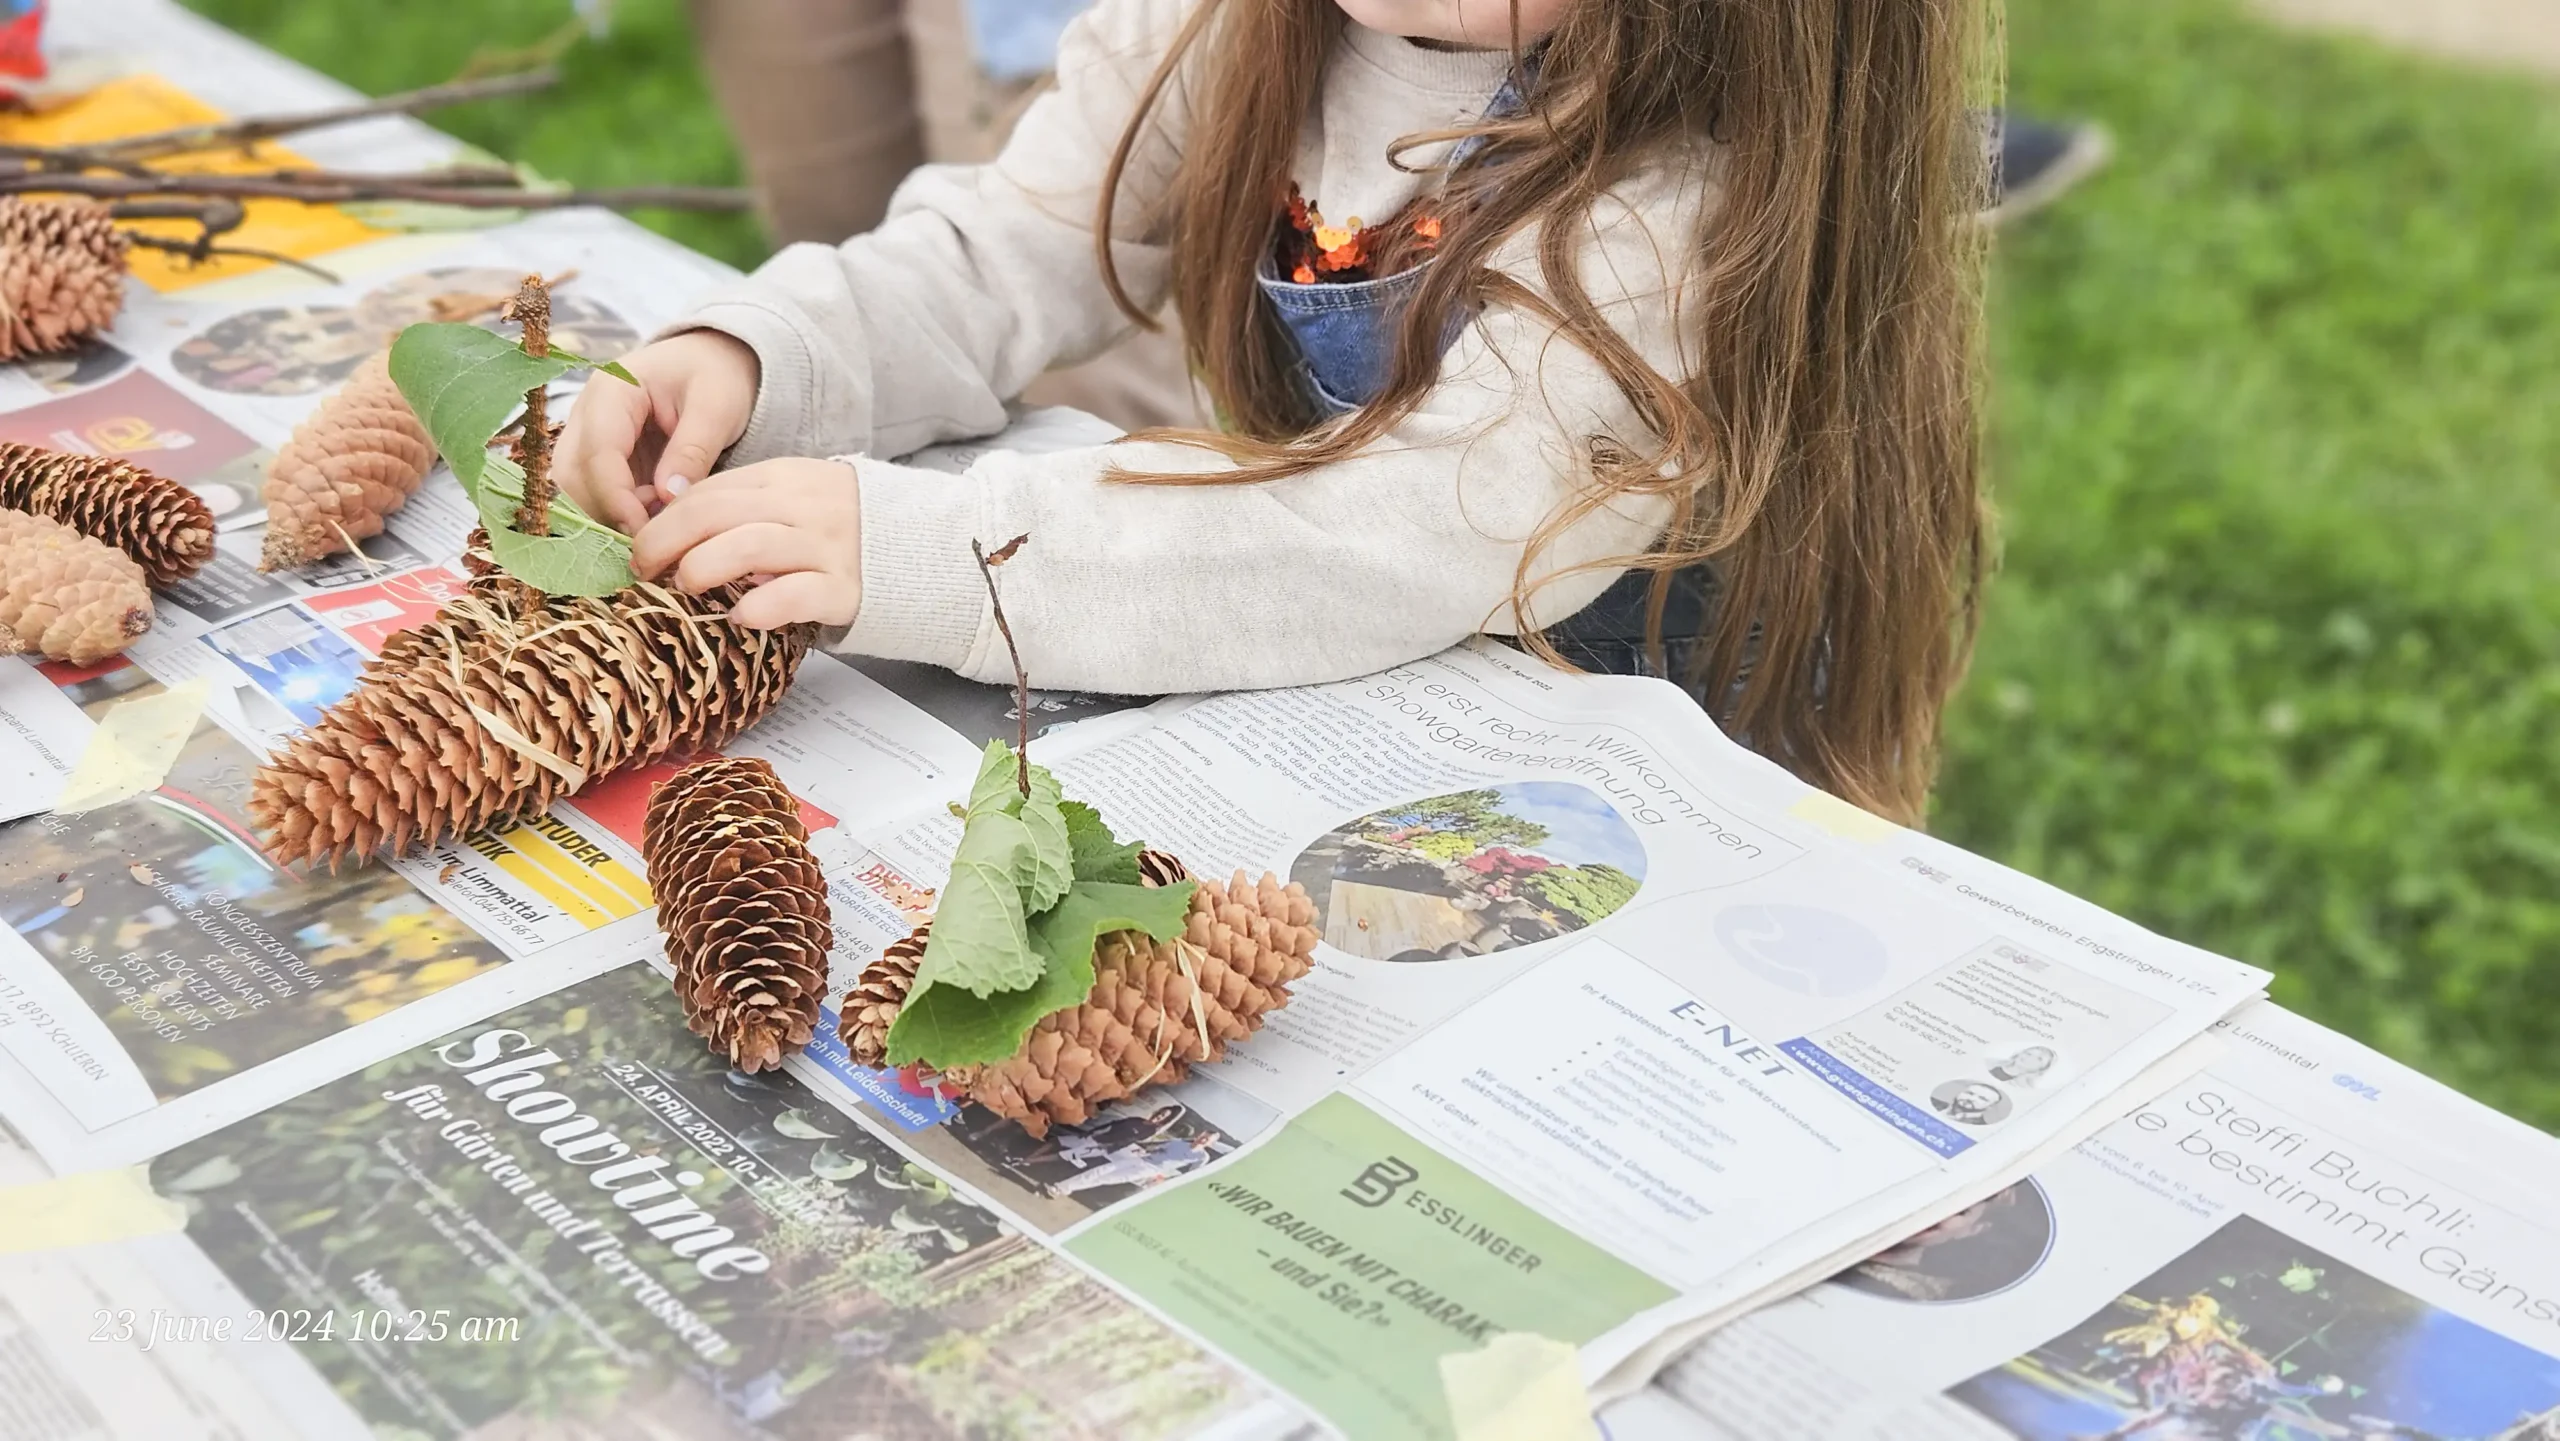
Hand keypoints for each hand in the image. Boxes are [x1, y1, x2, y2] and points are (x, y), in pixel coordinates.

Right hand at [556, 330, 760, 534]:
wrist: (713, 361)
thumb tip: (667, 497)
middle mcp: (586, 413)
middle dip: (607, 512)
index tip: (646, 532)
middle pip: (572, 475)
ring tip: (661, 522)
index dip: (616, 499)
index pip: (596, 454)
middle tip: (654, 536)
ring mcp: (588, 436)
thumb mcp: (717, 406)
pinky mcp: (599, 458)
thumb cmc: (716, 375)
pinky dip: (618, 513)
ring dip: (610, 515)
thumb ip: (693, 450)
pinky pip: (593, 493)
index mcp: (610, 390)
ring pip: (575, 489)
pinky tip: (655, 517)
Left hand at [631, 458, 861, 629]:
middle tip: (643, 568)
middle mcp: (805, 507)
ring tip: (684, 586)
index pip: (709, 490)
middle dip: (666, 540)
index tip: (639, 545)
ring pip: (749, 545)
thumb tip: (675, 521)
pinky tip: (741, 617)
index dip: (664, 518)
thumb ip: (749, 507)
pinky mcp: (848, 589)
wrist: (932, 553)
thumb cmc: (849, 535)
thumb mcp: (799, 502)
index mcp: (787, 479)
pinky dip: (760, 606)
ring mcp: (828, 547)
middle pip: (716, 513)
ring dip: (703, 566)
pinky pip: (795, 595)